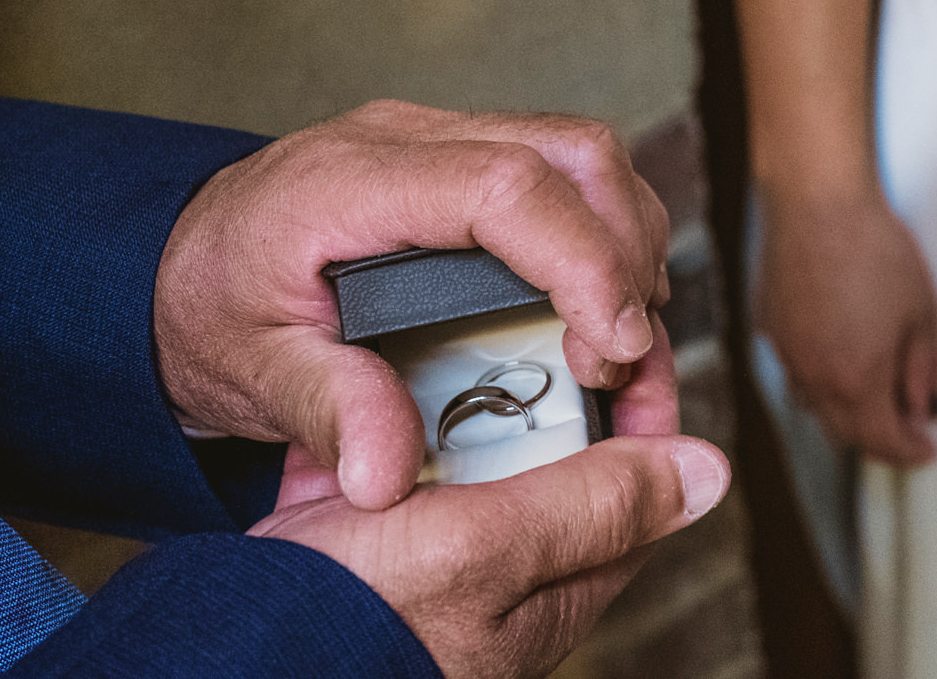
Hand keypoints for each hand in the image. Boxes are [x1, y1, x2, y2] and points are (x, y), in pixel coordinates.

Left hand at [155, 99, 671, 509]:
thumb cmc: (207, 310)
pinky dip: (602, 232)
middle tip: (623, 356)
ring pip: (584, 153)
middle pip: (573, 153)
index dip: (585, 261)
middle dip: (626, 253)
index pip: (509, 188)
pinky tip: (597, 301)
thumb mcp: (246, 372)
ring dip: (627, 241)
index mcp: (351, 182)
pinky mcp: (464, 155)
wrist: (170, 264)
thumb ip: (324, 411)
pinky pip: (565, 170)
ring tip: (620, 337)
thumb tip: (389, 473)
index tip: (613, 346)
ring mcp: (441, 137)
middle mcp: (408, 139)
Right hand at [254, 322, 729, 678]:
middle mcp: (506, 555)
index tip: (624, 319)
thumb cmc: (359, 625)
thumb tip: (710, 473)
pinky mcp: (358, 521)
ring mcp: (430, 536)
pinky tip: (370, 349)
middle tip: (535, 293)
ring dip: (459, 371)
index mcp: (560, 571)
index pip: (636, 464)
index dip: (639, 388)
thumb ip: (596, 505)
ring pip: (468, 431)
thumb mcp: (491, 551)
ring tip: (455, 303)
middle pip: (554, 435)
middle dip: (546, 362)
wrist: (226, 648)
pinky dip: (376, 397)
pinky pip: (383, 443)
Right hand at [756, 187, 936, 465]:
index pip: (884, 442)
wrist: (817, 202)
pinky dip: (819, 377)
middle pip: (845, 434)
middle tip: (907, 427)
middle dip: (878, 439)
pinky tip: (838, 354)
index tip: (929, 448)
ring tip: (874, 394)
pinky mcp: (769, 327)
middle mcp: (813, 378)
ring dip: (845, 411)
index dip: (911, 451)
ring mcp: (785, 354)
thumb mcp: (922, 313)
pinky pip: (795, 370)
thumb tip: (922, 408)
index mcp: (856, 381)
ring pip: (814, 406)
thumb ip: (923, 371)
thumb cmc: (877, 251)